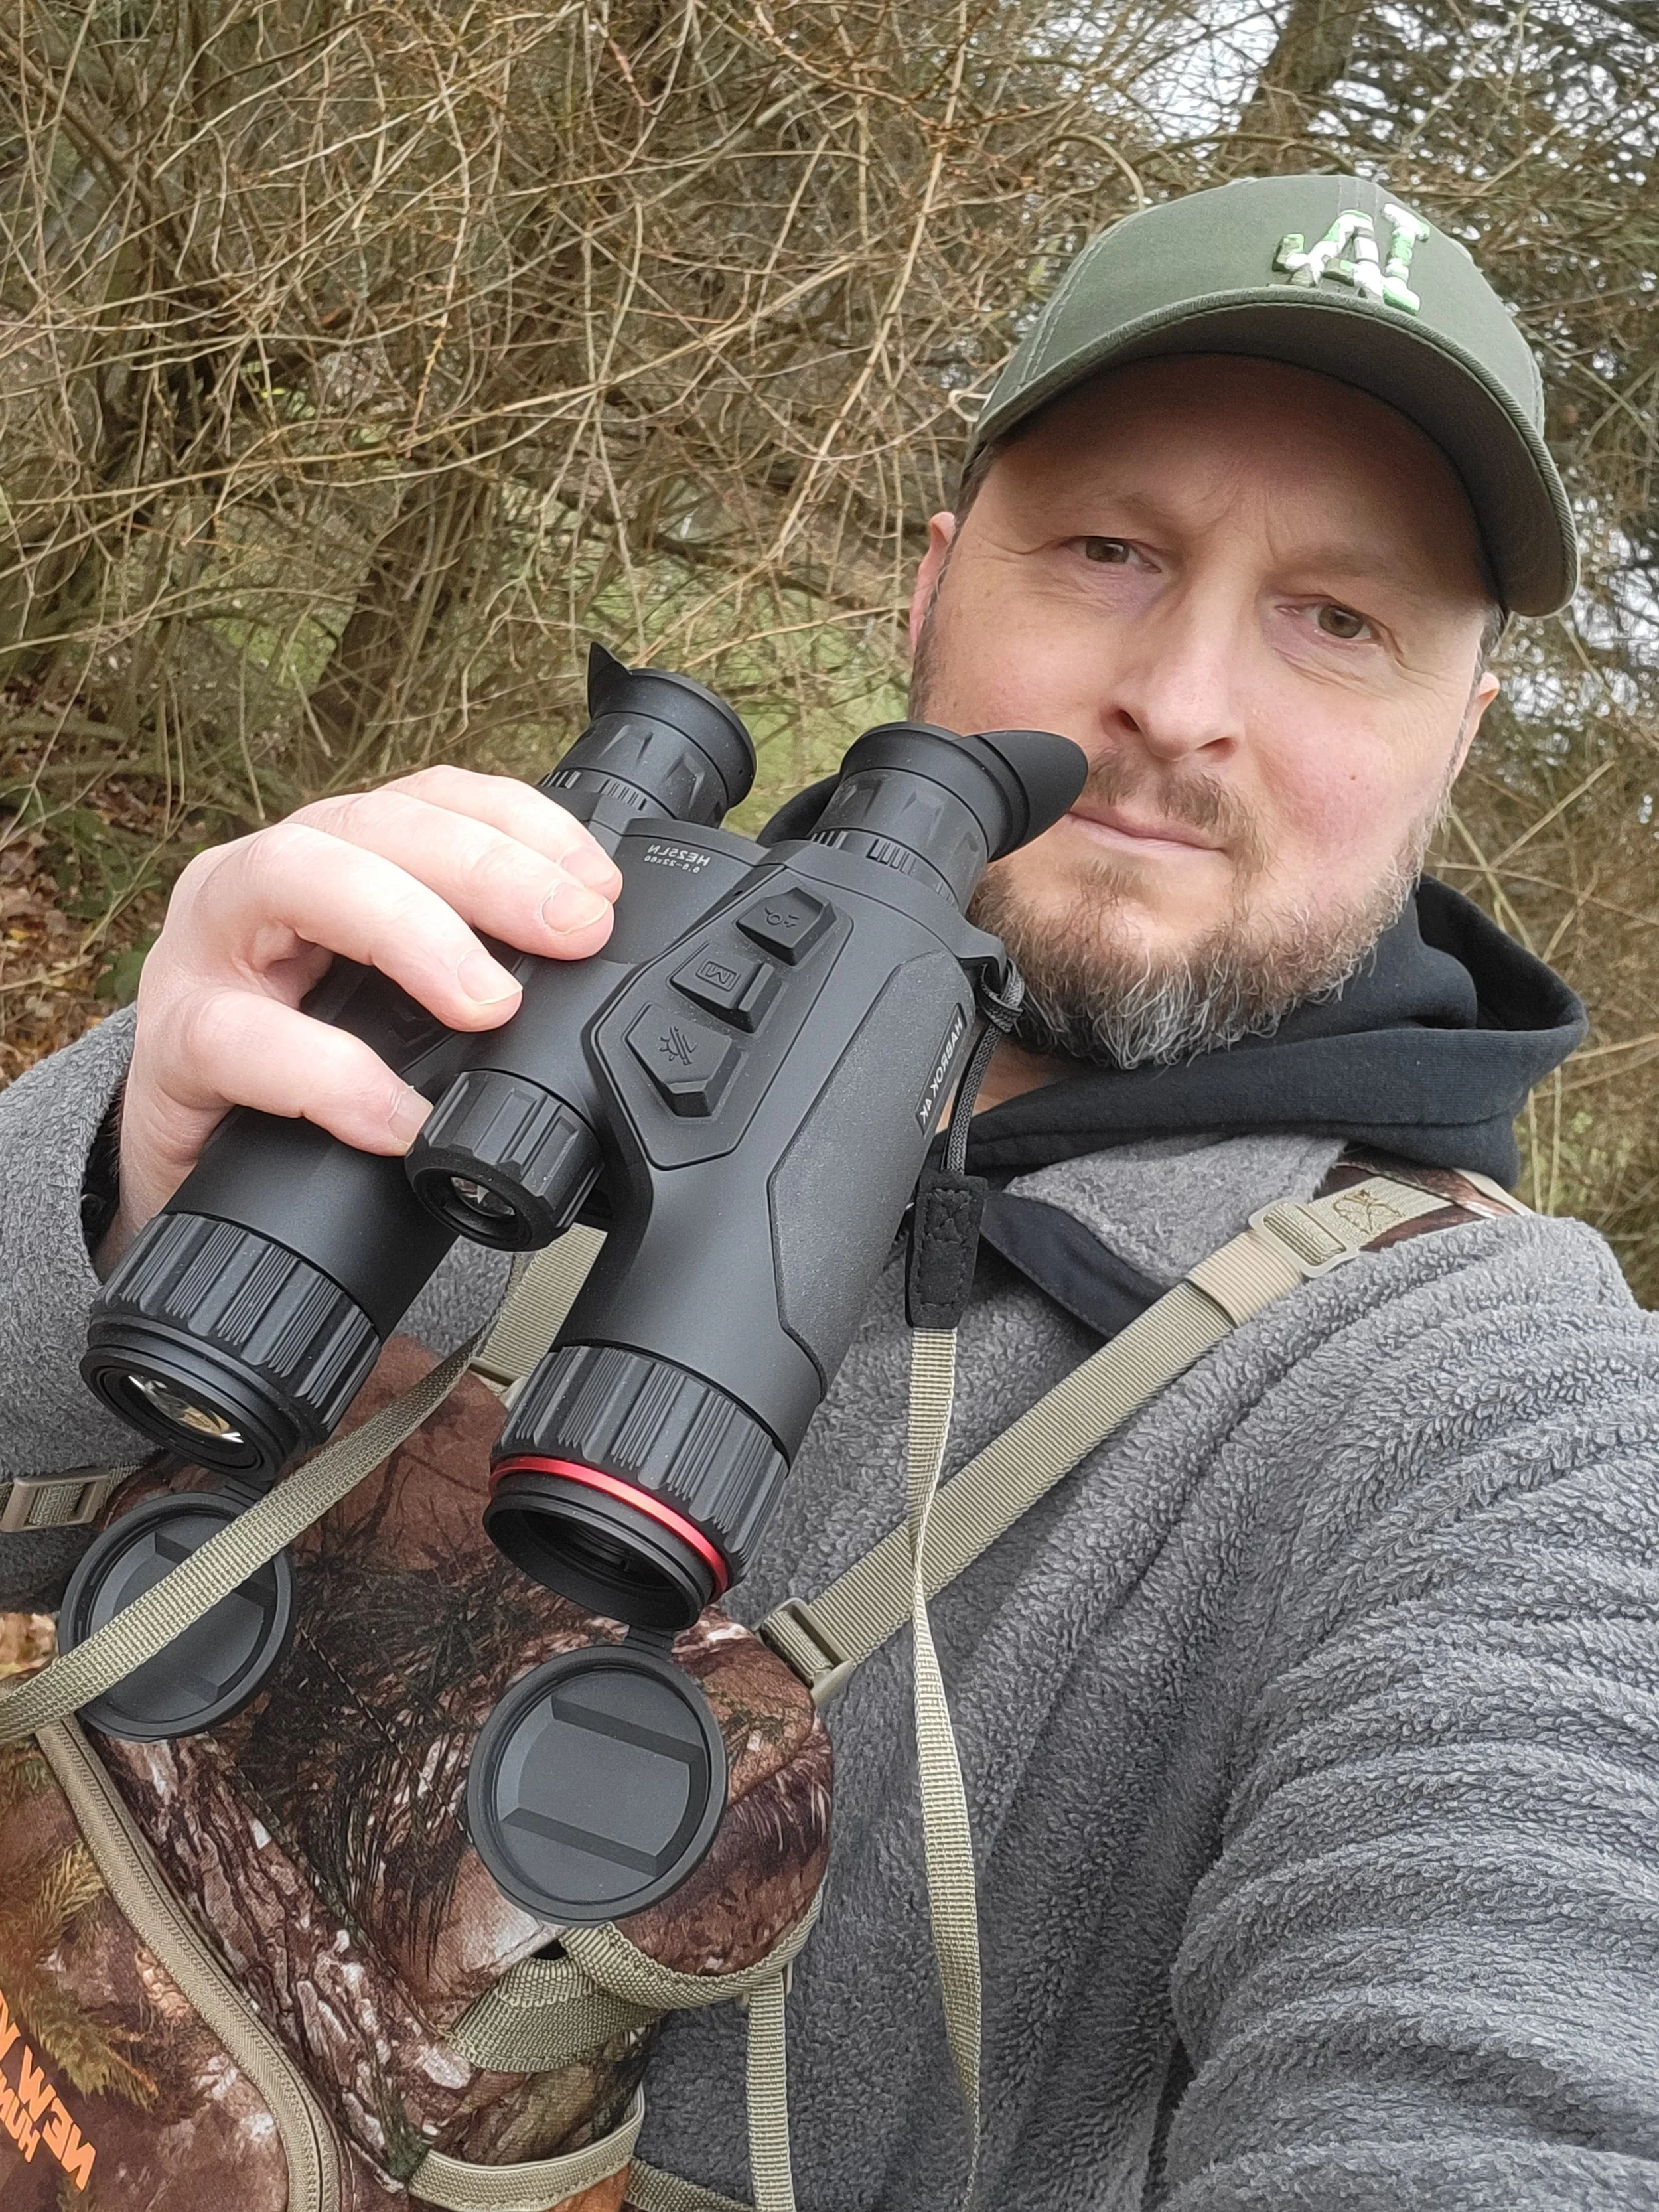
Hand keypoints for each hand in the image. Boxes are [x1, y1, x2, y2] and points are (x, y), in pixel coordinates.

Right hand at [101, 767, 622, 1268]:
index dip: (523, 825)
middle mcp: (267, 878)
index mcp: (336, 858)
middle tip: (573, 932)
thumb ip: (478, 980)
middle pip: (374, 823)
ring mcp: (206, 948)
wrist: (197, 1166)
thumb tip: (593, 982)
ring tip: (490, 1005)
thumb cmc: (310, 1069)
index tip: (600, 887)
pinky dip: (330, 1076)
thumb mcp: (401, 1011)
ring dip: (407, 929)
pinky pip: (238, 1035)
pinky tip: (398, 1118)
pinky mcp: (171, 1042)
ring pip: (292, 875)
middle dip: (486, 867)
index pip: (432, 797)